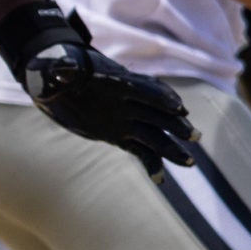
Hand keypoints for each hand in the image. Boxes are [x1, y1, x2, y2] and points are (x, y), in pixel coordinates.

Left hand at [0, 0, 195, 167]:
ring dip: (171, 148)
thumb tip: (65, 70)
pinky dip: (151, 164)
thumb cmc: (58, 70)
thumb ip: (64, 70)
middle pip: (157, 113)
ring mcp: (126, 120)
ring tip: (189, 163)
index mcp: (117, 82)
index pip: (144, 88)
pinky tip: (160, 181)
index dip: (160, 97)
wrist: (58, 82)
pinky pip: (140, 151)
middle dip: (174, 124)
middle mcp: (127, 102)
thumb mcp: (57, 68)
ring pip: (154, 135)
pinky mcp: (120, 136)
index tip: (177, 108)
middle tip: (193, 136)